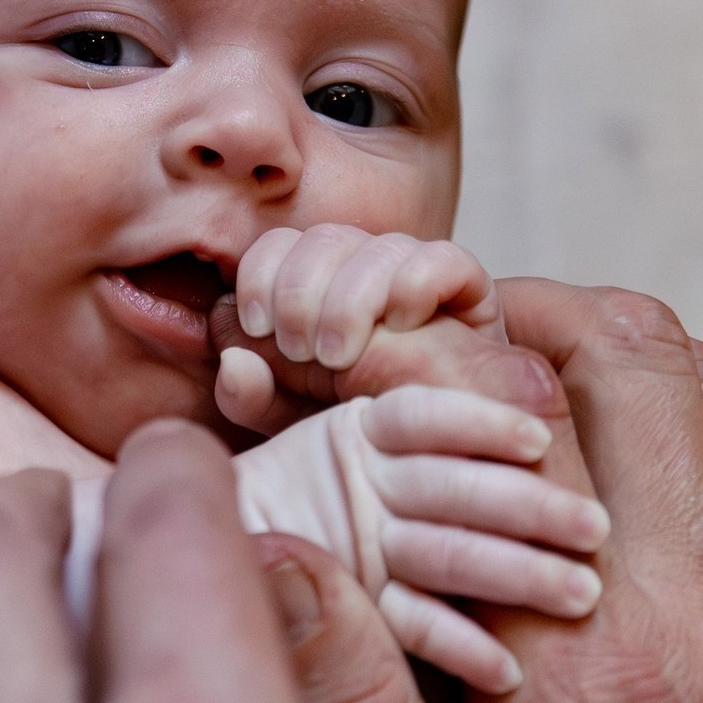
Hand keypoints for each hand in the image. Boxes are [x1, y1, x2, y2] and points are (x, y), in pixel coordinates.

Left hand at [219, 227, 503, 431]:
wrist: (445, 464)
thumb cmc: (366, 440)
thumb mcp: (292, 425)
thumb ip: (252, 397)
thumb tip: (230, 359)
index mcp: (317, 292)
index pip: (279, 246)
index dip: (260, 274)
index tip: (256, 326)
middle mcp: (365, 276)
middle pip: (325, 238)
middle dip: (299, 291)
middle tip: (299, 350)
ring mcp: (419, 280)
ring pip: (378, 246)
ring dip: (349, 297)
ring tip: (338, 356)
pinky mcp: (472, 294)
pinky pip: (445, 258)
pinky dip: (416, 284)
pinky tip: (401, 326)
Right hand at [268, 278, 702, 702]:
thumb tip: (278, 567)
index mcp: (597, 670)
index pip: (521, 428)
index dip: (436, 366)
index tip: (383, 358)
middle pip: (637, 362)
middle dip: (538, 313)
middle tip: (462, 327)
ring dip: (615, 355)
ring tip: (528, 374)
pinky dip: (686, 424)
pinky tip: (613, 464)